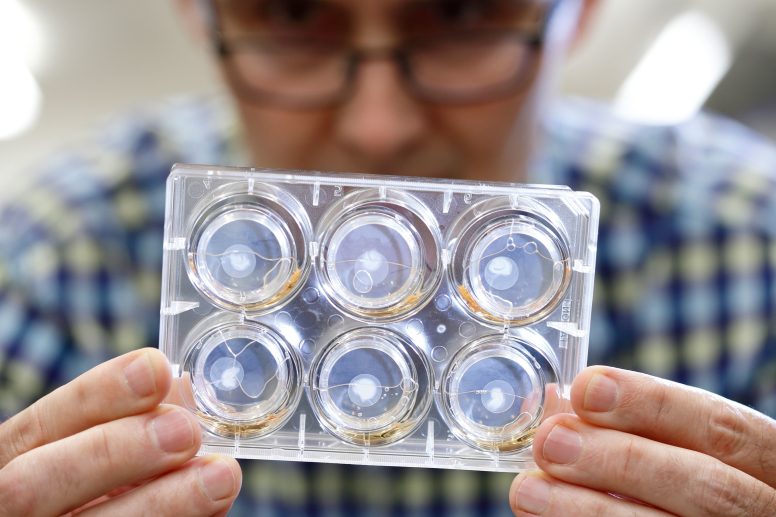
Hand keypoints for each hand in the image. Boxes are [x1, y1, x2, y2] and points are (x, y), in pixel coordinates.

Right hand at [0, 348, 241, 515]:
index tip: (157, 369)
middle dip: (118, 451)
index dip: (98, 394)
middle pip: (37, 484)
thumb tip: (182, 387)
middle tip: (185, 431)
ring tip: (220, 477)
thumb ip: (131, 419)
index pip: (39, 424)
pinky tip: (214, 511)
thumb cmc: (91, 485)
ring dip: (164, 503)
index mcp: (12, 461)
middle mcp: (11, 511)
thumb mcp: (91, 448)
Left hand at [509, 366, 775, 515]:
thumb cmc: (698, 486)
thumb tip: (560, 405)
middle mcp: (768, 511)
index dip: (653, 404)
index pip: (722, 427)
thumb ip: (640, 429)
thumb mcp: (691, 452)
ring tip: (529, 490)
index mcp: (770, 466)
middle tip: (549, 442)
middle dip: (619, 459)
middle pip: (705, 486)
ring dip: (589, 510)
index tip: (587, 387)